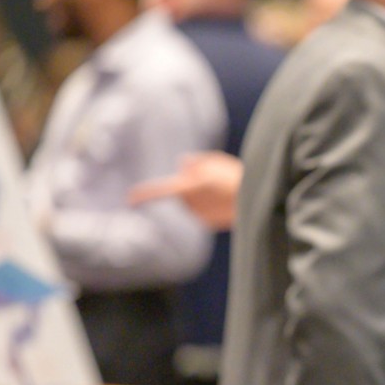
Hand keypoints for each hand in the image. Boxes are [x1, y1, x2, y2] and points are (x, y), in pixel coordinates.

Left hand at [128, 152, 242, 230]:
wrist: (254, 201)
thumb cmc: (233, 178)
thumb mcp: (214, 161)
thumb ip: (194, 162)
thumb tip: (182, 164)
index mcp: (184, 188)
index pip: (157, 191)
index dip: (143, 195)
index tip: (130, 199)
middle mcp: (188, 205)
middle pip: (182, 191)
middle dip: (190, 185)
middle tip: (213, 178)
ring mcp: (198, 216)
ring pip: (193, 201)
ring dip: (202, 194)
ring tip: (223, 188)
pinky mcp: (210, 223)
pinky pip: (204, 210)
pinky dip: (211, 205)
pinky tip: (226, 199)